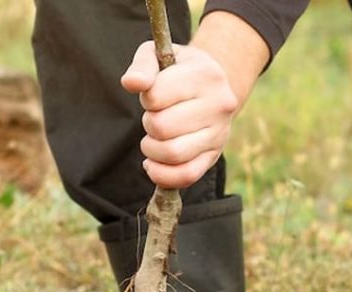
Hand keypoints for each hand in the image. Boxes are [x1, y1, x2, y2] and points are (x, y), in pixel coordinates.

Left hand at [121, 41, 238, 189]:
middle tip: (154, 117)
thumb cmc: (178, 71)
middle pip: (162, 127)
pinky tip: (153, 164)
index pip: (156, 95)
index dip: (146, 98)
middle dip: (148, 123)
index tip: (153, 95)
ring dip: (151, 149)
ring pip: (172, 153)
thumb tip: (131, 83)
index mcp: (206, 74)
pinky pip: (186, 176)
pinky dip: (162, 175)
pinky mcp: (214, 157)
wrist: (212, 88)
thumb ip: (142, 66)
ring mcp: (219, 134)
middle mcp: (219, 105)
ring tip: (153, 139)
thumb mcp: (159, 55)